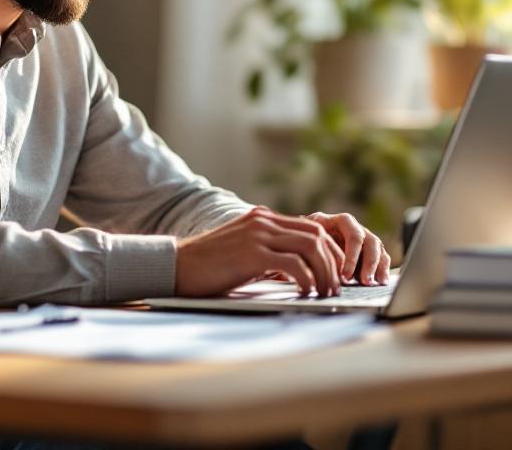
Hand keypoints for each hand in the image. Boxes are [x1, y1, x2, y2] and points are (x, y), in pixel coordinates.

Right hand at [175, 206, 344, 296]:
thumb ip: (265, 251)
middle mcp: (263, 221)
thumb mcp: (241, 251)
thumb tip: (295, 270)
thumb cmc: (207, 266)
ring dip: (324, 272)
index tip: (336, 273)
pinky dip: (307, 279)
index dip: (329, 251)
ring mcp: (257, 235)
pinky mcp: (252, 253)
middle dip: (332, 262)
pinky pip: (294, 264)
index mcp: (262, 218)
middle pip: (316, 235)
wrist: (175, 266)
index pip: (310, 228)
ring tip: (325, 293)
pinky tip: (306, 293)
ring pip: (310, 247)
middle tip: (336, 287)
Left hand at [304, 212, 390, 284]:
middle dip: (368, 263)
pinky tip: (382, 282)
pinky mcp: (366, 250)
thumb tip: (323, 269)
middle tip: (364, 281)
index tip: (345, 275)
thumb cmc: (299, 243)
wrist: (298, 242)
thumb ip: (312, 251)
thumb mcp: (301, 242)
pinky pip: (381, 257)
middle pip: (369, 241)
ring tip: (372, 284)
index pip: (352, 234)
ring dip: (377, 267)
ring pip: (377, 248)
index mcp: (335, 221)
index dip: (352, 255)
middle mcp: (351, 226)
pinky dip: (383, 269)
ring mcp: (361, 236)